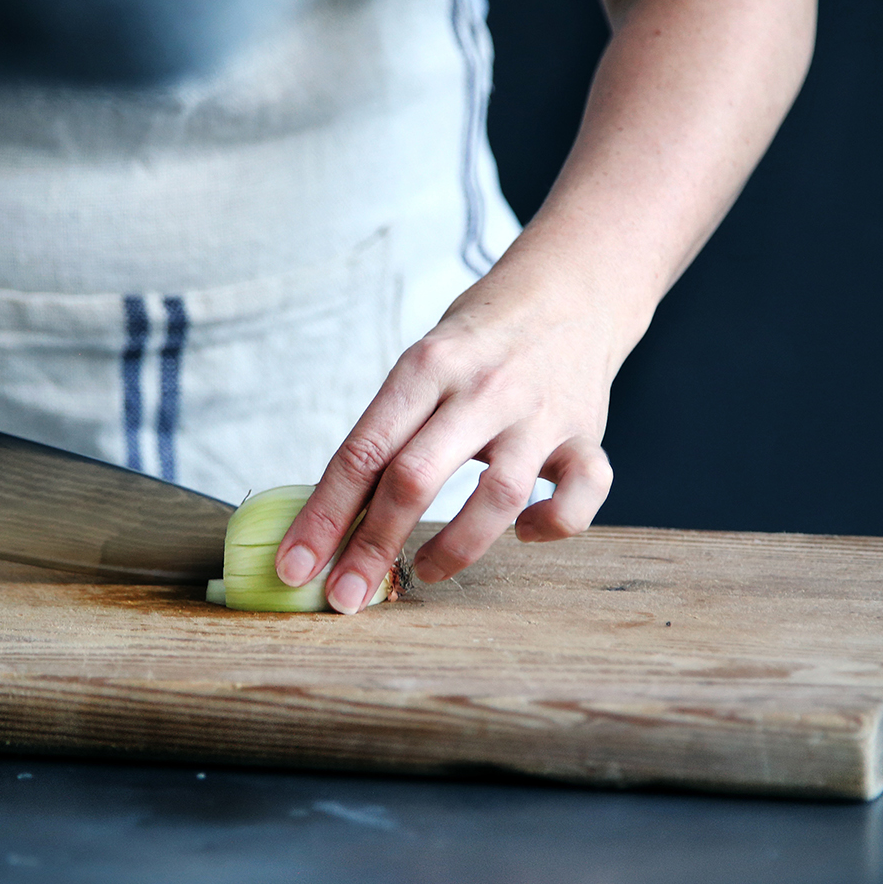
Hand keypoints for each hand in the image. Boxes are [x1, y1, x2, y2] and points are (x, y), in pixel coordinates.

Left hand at [273, 0, 816, 612]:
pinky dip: (552, 527)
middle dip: (373, 547)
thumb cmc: (477, 339)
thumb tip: (333, 521)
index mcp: (425, 366)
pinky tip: (525, 531)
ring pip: (497, 497)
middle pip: (415, 477)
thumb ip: (389, 431)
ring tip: (424, 573)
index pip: (360, 450)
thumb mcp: (422, 365)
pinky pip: (579, 497)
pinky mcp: (587, 435)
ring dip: (454, 549)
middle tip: (346, 596)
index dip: (324, 516)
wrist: (574, 286)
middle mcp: (481, 387)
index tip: (296, 567)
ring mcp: (539, 412)